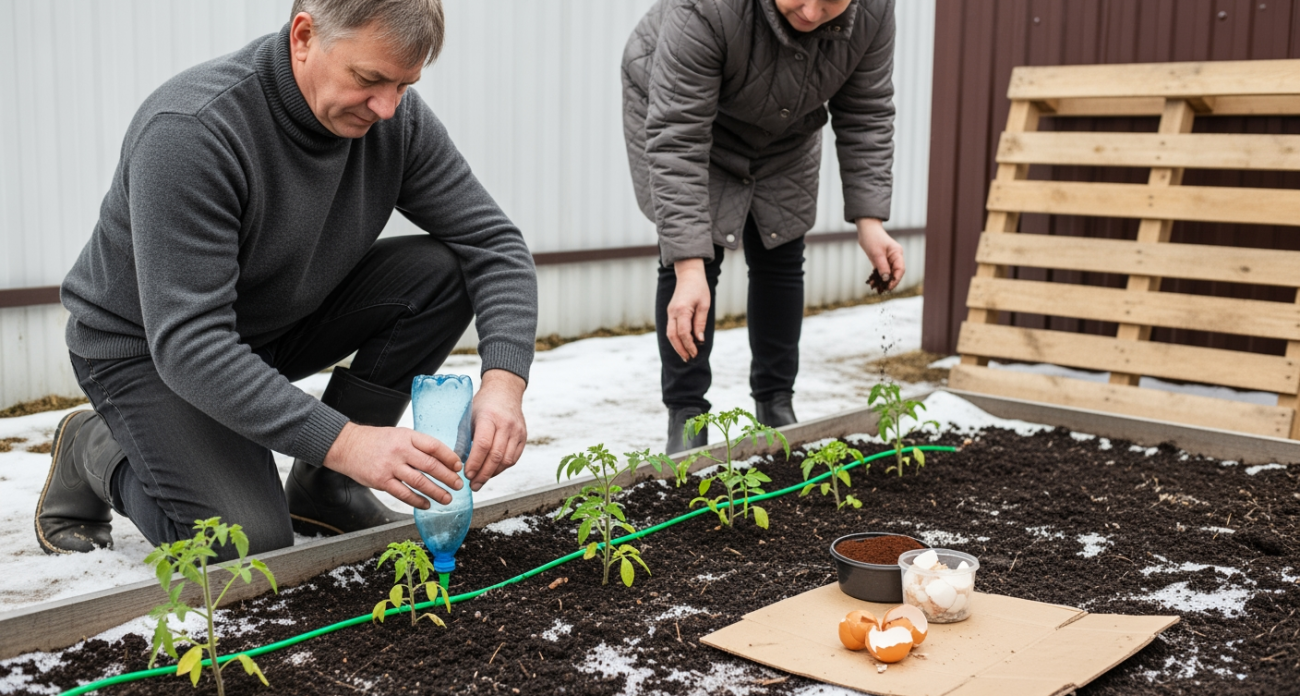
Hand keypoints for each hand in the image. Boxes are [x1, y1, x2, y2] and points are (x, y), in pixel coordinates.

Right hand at [322, 422, 462, 508]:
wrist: (348, 446)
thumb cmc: (376, 441)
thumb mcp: (399, 435)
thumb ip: (418, 445)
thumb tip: (442, 459)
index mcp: (407, 436)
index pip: (434, 446)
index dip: (449, 457)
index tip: (458, 466)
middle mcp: (400, 450)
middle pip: (430, 465)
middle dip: (448, 477)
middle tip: (458, 485)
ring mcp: (390, 466)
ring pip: (419, 482)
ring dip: (436, 492)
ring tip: (447, 498)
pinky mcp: (381, 481)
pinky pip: (403, 493)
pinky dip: (417, 500)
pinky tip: (426, 504)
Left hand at [464, 369, 526, 491]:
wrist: (505, 391)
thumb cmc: (483, 404)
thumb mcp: (469, 416)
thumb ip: (463, 438)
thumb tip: (456, 462)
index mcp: (489, 417)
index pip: (483, 444)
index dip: (475, 462)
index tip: (467, 474)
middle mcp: (506, 424)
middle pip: (496, 456)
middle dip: (483, 474)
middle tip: (473, 484)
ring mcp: (517, 431)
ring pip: (506, 460)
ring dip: (492, 474)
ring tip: (480, 481)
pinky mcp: (523, 437)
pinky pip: (513, 458)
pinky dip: (502, 468)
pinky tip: (491, 472)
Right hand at [667, 258, 709, 360]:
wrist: (688, 275)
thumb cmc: (699, 288)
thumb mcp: (704, 304)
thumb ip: (700, 322)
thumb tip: (699, 340)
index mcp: (682, 310)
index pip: (683, 333)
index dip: (689, 345)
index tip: (696, 353)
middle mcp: (672, 312)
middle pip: (673, 336)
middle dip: (680, 349)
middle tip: (689, 359)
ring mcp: (670, 312)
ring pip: (669, 334)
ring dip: (676, 346)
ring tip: (685, 355)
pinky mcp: (670, 313)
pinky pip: (671, 329)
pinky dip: (676, 339)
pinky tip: (683, 345)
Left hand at [856, 218, 904, 290]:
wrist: (866, 230)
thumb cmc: (872, 238)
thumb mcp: (877, 253)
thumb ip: (882, 266)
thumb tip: (886, 279)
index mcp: (897, 253)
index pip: (900, 269)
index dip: (896, 280)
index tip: (889, 287)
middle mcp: (894, 257)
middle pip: (895, 273)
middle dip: (889, 282)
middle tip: (882, 291)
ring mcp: (888, 259)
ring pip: (887, 273)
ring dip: (882, 281)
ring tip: (876, 289)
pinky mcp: (881, 260)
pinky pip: (881, 271)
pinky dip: (877, 277)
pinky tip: (872, 284)